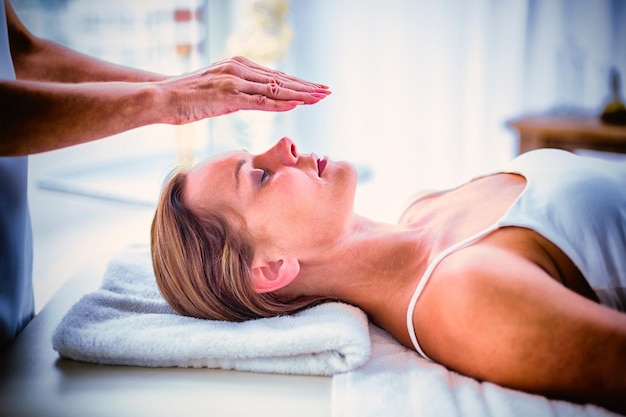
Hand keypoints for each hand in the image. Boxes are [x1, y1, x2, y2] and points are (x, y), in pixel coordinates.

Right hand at [160, 56, 330, 123]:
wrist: (162, 97)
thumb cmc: (187, 97)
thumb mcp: (218, 92)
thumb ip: (238, 93)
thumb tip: (254, 99)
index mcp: (239, 67)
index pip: (275, 76)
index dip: (298, 83)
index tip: (316, 88)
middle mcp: (240, 70)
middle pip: (281, 79)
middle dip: (307, 86)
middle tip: (328, 91)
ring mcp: (235, 82)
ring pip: (275, 89)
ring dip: (301, 94)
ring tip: (320, 97)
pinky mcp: (228, 96)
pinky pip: (260, 101)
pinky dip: (281, 103)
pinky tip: (297, 104)